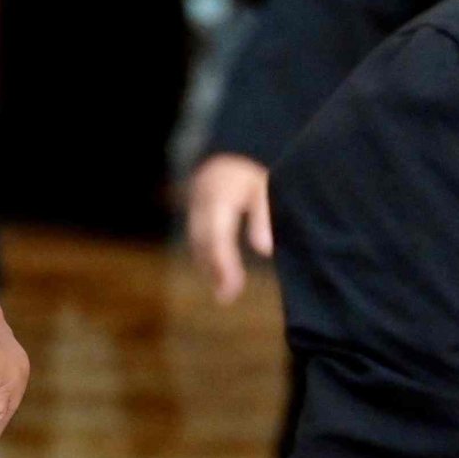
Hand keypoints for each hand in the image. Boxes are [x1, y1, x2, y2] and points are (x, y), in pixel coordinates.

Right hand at [185, 154, 272, 301]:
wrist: (226, 160)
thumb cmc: (249, 176)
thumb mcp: (264, 188)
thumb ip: (264, 216)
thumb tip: (264, 250)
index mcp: (219, 195)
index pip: (218, 234)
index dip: (224, 262)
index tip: (235, 285)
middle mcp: (201, 203)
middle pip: (204, 242)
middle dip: (216, 270)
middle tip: (228, 297)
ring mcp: (194, 209)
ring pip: (197, 243)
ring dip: (210, 269)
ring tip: (226, 294)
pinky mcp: (194, 216)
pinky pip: (197, 242)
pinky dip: (206, 260)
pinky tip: (218, 278)